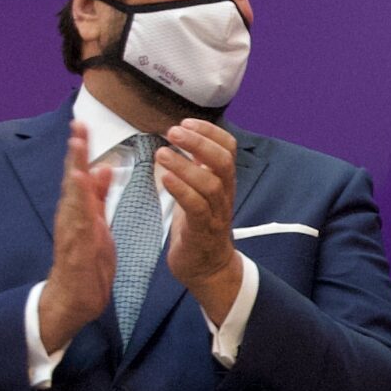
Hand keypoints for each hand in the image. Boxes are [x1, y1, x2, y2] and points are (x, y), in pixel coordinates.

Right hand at [37, 121, 116, 354]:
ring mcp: (71, 232)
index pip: (80, 173)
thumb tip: (102, 168)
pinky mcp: (74, 249)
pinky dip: (77, 204)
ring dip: (73, 171)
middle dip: (75, 152)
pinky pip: (76, 224)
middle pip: (72, 179)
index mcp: (80, 210)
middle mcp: (71, 216)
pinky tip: (80, 188)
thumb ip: (98, 198)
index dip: (81, 149)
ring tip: (77, 147)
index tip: (84, 124)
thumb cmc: (87, 262)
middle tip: (78, 124)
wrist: (75, 299)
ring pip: (71, 197)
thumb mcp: (97, 224)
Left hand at [158, 119, 243, 324]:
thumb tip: (186, 137)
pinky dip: (181, 190)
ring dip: (185, 165)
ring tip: (162, 153)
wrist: (206, 268)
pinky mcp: (203, 231)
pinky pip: (197, 207)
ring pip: (211, 183)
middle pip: (224, 161)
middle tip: (173, 131)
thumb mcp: (199, 191)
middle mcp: (225, 195)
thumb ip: (197, 167)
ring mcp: (216, 214)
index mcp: (224, 182)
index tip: (186, 122)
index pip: (228, 148)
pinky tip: (164, 178)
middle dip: (199, 142)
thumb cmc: (198, 227)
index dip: (210, 132)